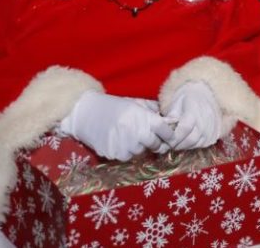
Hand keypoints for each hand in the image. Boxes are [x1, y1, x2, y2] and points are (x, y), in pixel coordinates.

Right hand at [58, 91, 174, 160]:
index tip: (170, 136)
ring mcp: (124, 145)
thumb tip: (173, 120)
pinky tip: (120, 141)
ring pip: (141, 152)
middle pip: (156, 145)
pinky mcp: (113, 154)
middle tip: (150, 137)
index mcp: (143, 117)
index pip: (166, 131)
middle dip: (156, 142)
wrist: (86, 113)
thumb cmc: (114, 107)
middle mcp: (135, 132)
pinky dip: (127, 152)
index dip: (170, 134)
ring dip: (140, 147)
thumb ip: (154, 111)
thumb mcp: (136, 103)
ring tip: (130, 136)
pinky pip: (127, 157)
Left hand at [161, 81, 222, 150]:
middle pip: (190, 140)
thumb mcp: (176, 103)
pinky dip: (192, 145)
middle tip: (169, 143)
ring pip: (196, 144)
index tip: (166, 140)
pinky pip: (202, 144)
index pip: (185, 129)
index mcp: (195, 111)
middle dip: (177, 144)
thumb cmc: (187, 99)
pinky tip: (187, 139)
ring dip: (184, 146)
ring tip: (177, 141)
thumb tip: (164, 130)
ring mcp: (212, 128)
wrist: (204, 95)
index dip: (174, 137)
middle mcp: (206, 121)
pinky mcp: (214, 135)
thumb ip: (170, 116)